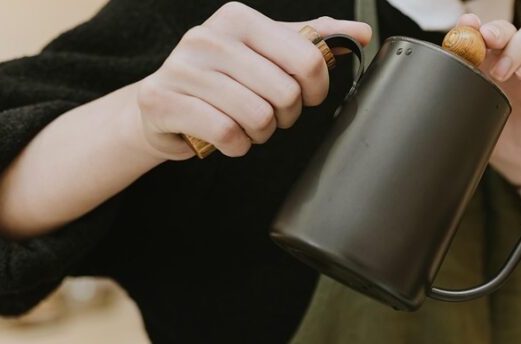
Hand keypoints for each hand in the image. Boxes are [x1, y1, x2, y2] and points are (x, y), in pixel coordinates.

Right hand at [133, 2, 371, 159]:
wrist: (161, 106)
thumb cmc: (220, 80)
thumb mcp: (266, 53)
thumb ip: (311, 40)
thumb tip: (360, 33)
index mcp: (238, 18)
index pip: (307, 57)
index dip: (316, 89)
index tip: (306, 97)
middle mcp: (207, 37)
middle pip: (285, 93)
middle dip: (286, 116)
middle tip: (271, 116)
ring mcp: (182, 68)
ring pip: (257, 116)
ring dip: (260, 134)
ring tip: (247, 126)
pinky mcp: (163, 101)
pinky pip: (226, 134)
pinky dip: (236, 146)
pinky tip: (228, 139)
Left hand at [457, 14, 520, 183]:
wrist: (514, 154)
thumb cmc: (492, 125)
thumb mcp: (469, 105)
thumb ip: (458, 84)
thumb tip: (438, 69)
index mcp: (488, 57)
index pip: (483, 28)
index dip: (474, 23)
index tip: (466, 25)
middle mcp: (511, 55)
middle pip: (510, 26)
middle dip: (497, 30)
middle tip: (486, 42)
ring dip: (518, 46)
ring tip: (503, 71)